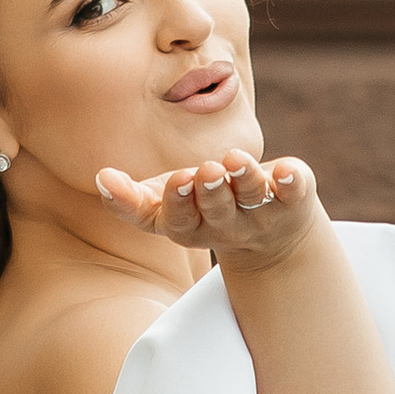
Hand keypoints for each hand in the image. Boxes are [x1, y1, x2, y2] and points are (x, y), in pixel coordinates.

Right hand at [96, 148, 319, 273]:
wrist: (270, 234)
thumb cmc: (203, 207)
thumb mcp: (164, 205)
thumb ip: (130, 198)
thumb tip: (101, 177)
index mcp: (189, 228)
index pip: (178, 222)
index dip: (176, 203)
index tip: (177, 180)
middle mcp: (226, 228)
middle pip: (216, 213)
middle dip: (208, 192)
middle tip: (204, 170)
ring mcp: (260, 217)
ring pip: (251, 200)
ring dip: (243, 179)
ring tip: (234, 159)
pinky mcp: (292, 203)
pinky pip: (293, 194)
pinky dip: (291, 181)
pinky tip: (287, 169)